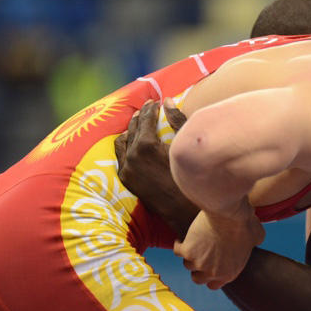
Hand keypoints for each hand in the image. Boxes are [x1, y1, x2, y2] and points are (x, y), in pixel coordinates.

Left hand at [115, 99, 198, 233]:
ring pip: (122, 140)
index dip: (151, 108)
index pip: (146, 118)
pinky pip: (120, 155)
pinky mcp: (125, 178)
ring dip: (130, 129)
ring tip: (137, 122)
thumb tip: (168, 101)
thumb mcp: (185, 145)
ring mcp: (127, 168)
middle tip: (148, 107)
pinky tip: (131, 141)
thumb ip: (177, 120)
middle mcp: (132, 155)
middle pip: (133, 127)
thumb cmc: (190, 175)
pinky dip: (125, 145)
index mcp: (147, 145)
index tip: (155, 102)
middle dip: (141, 115)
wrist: (183, 209)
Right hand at [174, 207, 265, 289]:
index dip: (211, 276)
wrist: (228, 213)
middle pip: (198, 279)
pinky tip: (183, 238)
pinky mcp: (187, 250)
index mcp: (229, 273)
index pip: (214, 285)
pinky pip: (178, 251)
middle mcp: (213, 272)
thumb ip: (254, 244)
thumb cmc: (245, 222)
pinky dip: (179, 244)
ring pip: (188, 264)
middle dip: (199, 269)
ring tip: (193, 245)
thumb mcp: (257, 236)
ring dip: (190, 256)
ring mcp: (199, 263)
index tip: (211, 266)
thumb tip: (256, 241)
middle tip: (200, 257)